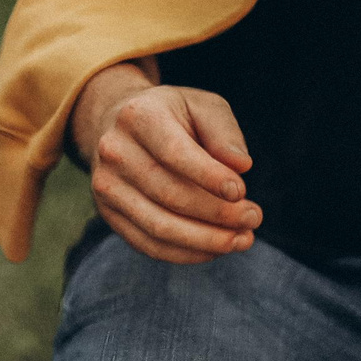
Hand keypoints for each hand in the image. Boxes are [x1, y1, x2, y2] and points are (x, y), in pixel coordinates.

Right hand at [75, 71, 260, 264]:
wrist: (117, 124)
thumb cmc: (172, 116)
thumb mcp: (201, 106)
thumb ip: (224, 132)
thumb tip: (241, 167)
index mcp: (138, 116)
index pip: (175, 154)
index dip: (210, 178)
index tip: (243, 192)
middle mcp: (114, 151)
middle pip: (170, 195)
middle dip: (218, 213)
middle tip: (254, 218)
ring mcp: (106, 185)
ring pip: (160, 227)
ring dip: (207, 240)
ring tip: (242, 239)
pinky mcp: (108, 213)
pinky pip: (149, 245)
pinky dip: (187, 254)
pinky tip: (216, 248)